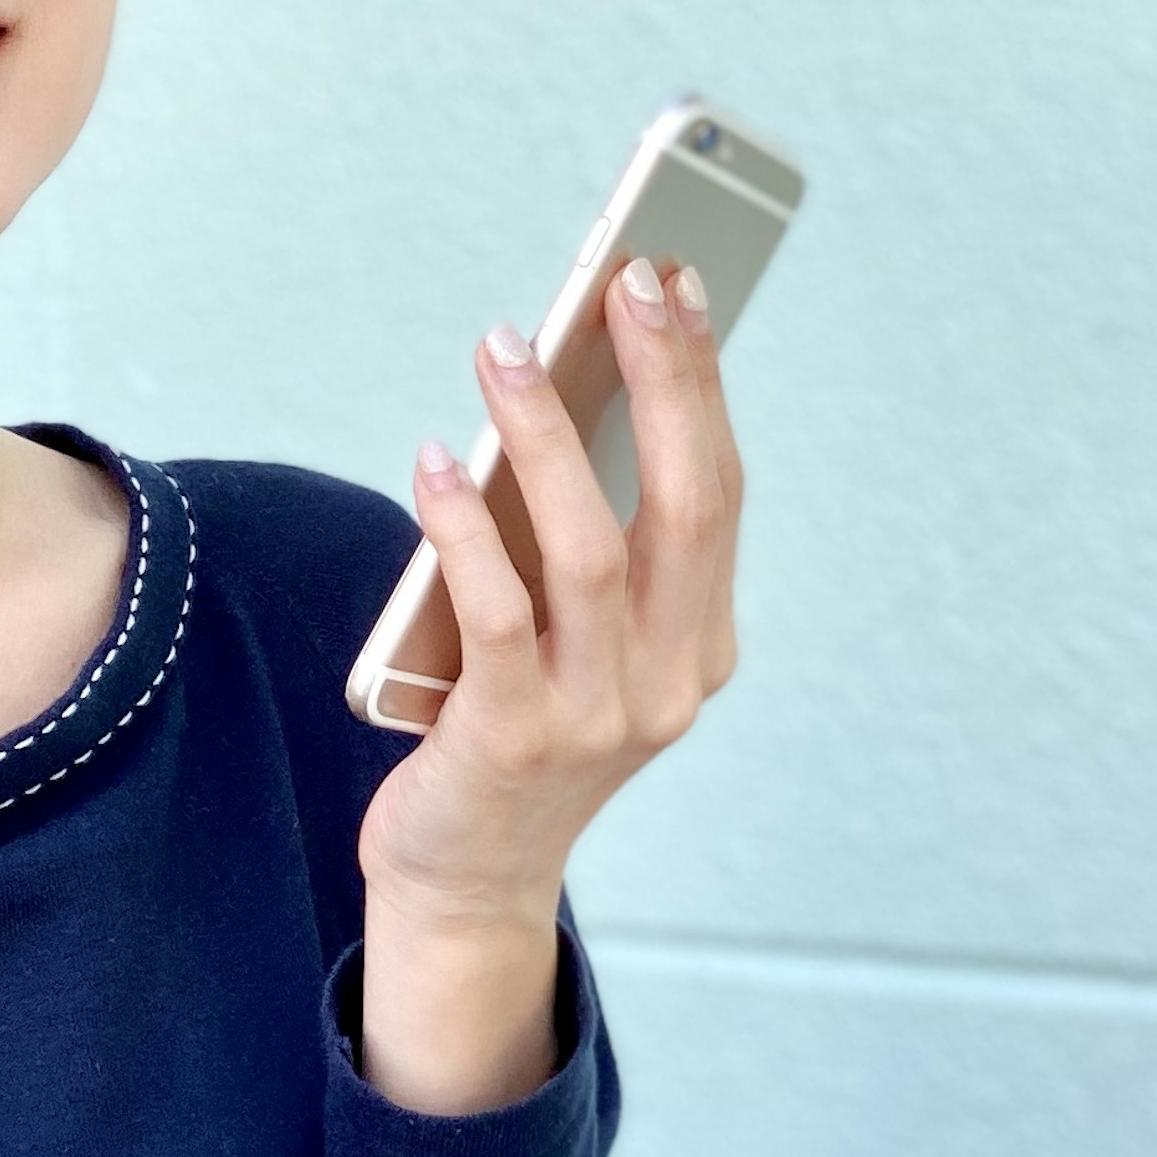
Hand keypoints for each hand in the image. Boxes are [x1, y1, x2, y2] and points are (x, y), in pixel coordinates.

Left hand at [352, 253, 744, 1111]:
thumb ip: (586, 541)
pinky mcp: (515, 739)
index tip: (674, 283)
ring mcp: (600, 716)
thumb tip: (562, 390)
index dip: (698, 382)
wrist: (468, 874)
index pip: (717, 490)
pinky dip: (467, 527)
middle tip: (625, 282)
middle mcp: (669, 680)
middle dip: (663, 381)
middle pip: (683, 504)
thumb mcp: (575, 635)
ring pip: (590, 550)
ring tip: (502, 348)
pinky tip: (439, 458)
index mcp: (701, 644)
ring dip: (547, 435)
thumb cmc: (511, 723)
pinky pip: (497, 613)